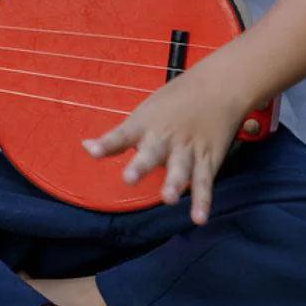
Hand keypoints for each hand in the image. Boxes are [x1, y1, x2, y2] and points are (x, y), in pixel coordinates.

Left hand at [81, 68, 247, 224]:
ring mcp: (187, 149)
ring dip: (174, 183)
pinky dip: (203, 201)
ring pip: (180, 168)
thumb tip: (87, 148)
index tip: (91, 150)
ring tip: (168, 198)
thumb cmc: (175, 101)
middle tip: (129, 178)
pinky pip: (204, 182)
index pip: (121, 135)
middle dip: (140, 166)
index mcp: (145, 124)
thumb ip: (120, 137)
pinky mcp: (207, 160)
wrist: (218, 86)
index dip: (106, 143)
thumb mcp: (145, 113)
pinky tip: (199, 218)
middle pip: (151, 152)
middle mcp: (164, 137)